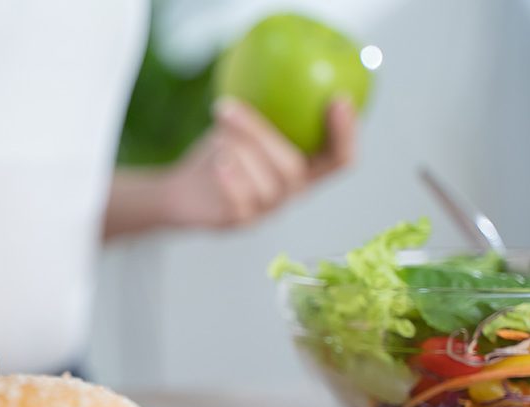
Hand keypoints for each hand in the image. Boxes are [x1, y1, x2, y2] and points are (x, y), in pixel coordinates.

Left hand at [158, 97, 356, 228]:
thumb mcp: (241, 125)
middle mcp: (291, 192)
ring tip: (216, 135)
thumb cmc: (220, 152)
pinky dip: (229, 176)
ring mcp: (267, 210)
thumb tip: (275, 62)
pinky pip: (241, 200)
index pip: (339, 159)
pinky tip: (218, 160)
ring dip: (238, 153)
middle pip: (293, 169)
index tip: (338, 99)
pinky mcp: (241, 221)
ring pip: (267, 184)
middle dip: (261, 135)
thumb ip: (263, 106)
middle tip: (232, 108)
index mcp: (304, 168)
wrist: (182, 192)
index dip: (346, 133)